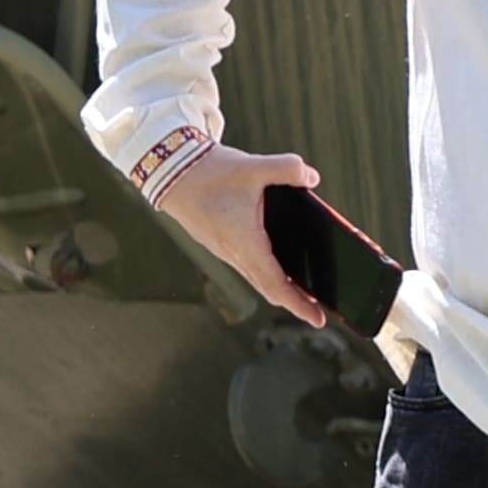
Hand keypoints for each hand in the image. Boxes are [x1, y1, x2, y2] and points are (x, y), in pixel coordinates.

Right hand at [153, 143, 334, 326]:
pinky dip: (265, 271)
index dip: (298, 305)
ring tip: (306, 290)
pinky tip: (279, 262)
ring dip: (279, 287)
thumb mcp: (253, 167)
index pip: (275, 284)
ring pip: (255, 276)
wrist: (167, 170)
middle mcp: (233, 252)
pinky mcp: (218, 240)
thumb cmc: (208, 172)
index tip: (318, 321)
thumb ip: (289, 169)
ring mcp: (223, 248)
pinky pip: (245, 264)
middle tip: (320, 313)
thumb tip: (311, 178)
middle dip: (294, 302)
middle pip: (267, 287)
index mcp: (245, 242)